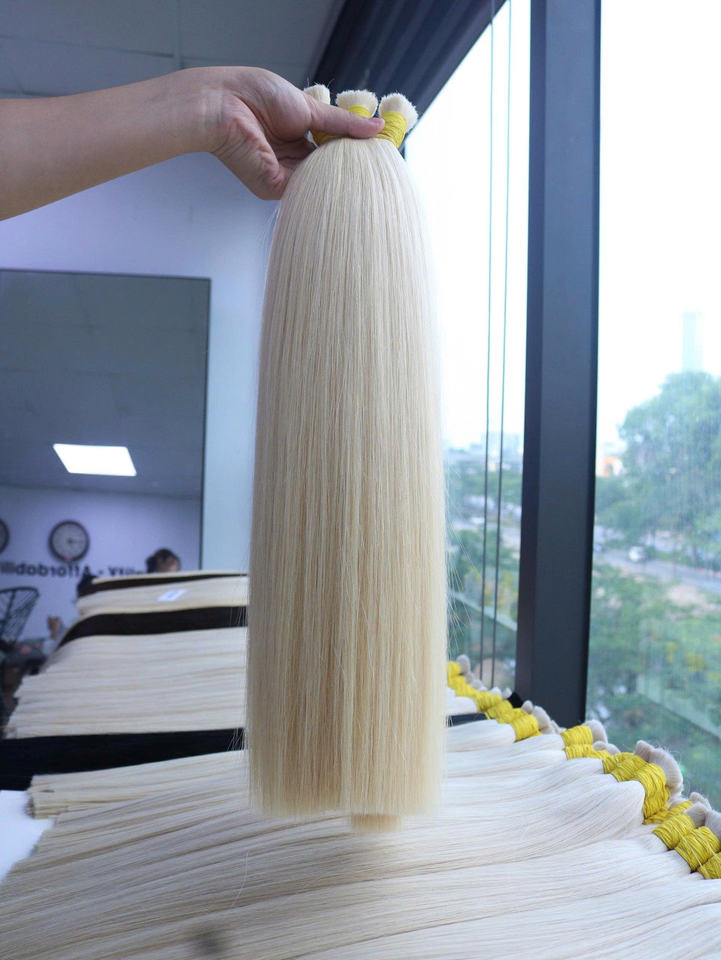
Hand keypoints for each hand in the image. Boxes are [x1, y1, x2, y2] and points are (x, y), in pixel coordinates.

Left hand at [203, 67, 384, 199]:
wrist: (225, 103)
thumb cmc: (257, 95)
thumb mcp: (310, 108)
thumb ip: (343, 123)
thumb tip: (377, 127)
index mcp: (296, 137)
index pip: (330, 151)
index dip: (352, 152)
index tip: (376, 152)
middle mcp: (290, 159)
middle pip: (327, 169)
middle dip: (350, 166)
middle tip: (379, 164)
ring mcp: (283, 175)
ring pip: (320, 182)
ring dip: (340, 176)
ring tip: (367, 169)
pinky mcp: (275, 187)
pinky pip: (306, 190)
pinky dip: (325, 184)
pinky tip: (344, 178)